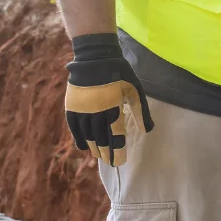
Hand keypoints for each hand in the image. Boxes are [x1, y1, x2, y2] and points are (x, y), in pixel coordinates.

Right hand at [65, 33, 154, 166]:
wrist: (95, 58)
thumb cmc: (120, 73)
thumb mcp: (135, 90)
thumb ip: (141, 110)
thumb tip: (148, 130)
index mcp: (113, 107)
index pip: (115, 135)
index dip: (117, 150)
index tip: (120, 161)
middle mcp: (96, 111)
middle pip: (100, 138)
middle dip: (106, 152)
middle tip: (111, 162)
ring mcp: (82, 109)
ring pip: (87, 134)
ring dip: (94, 147)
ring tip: (99, 156)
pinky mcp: (72, 106)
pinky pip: (74, 127)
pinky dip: (79, 138)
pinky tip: (84, 147)